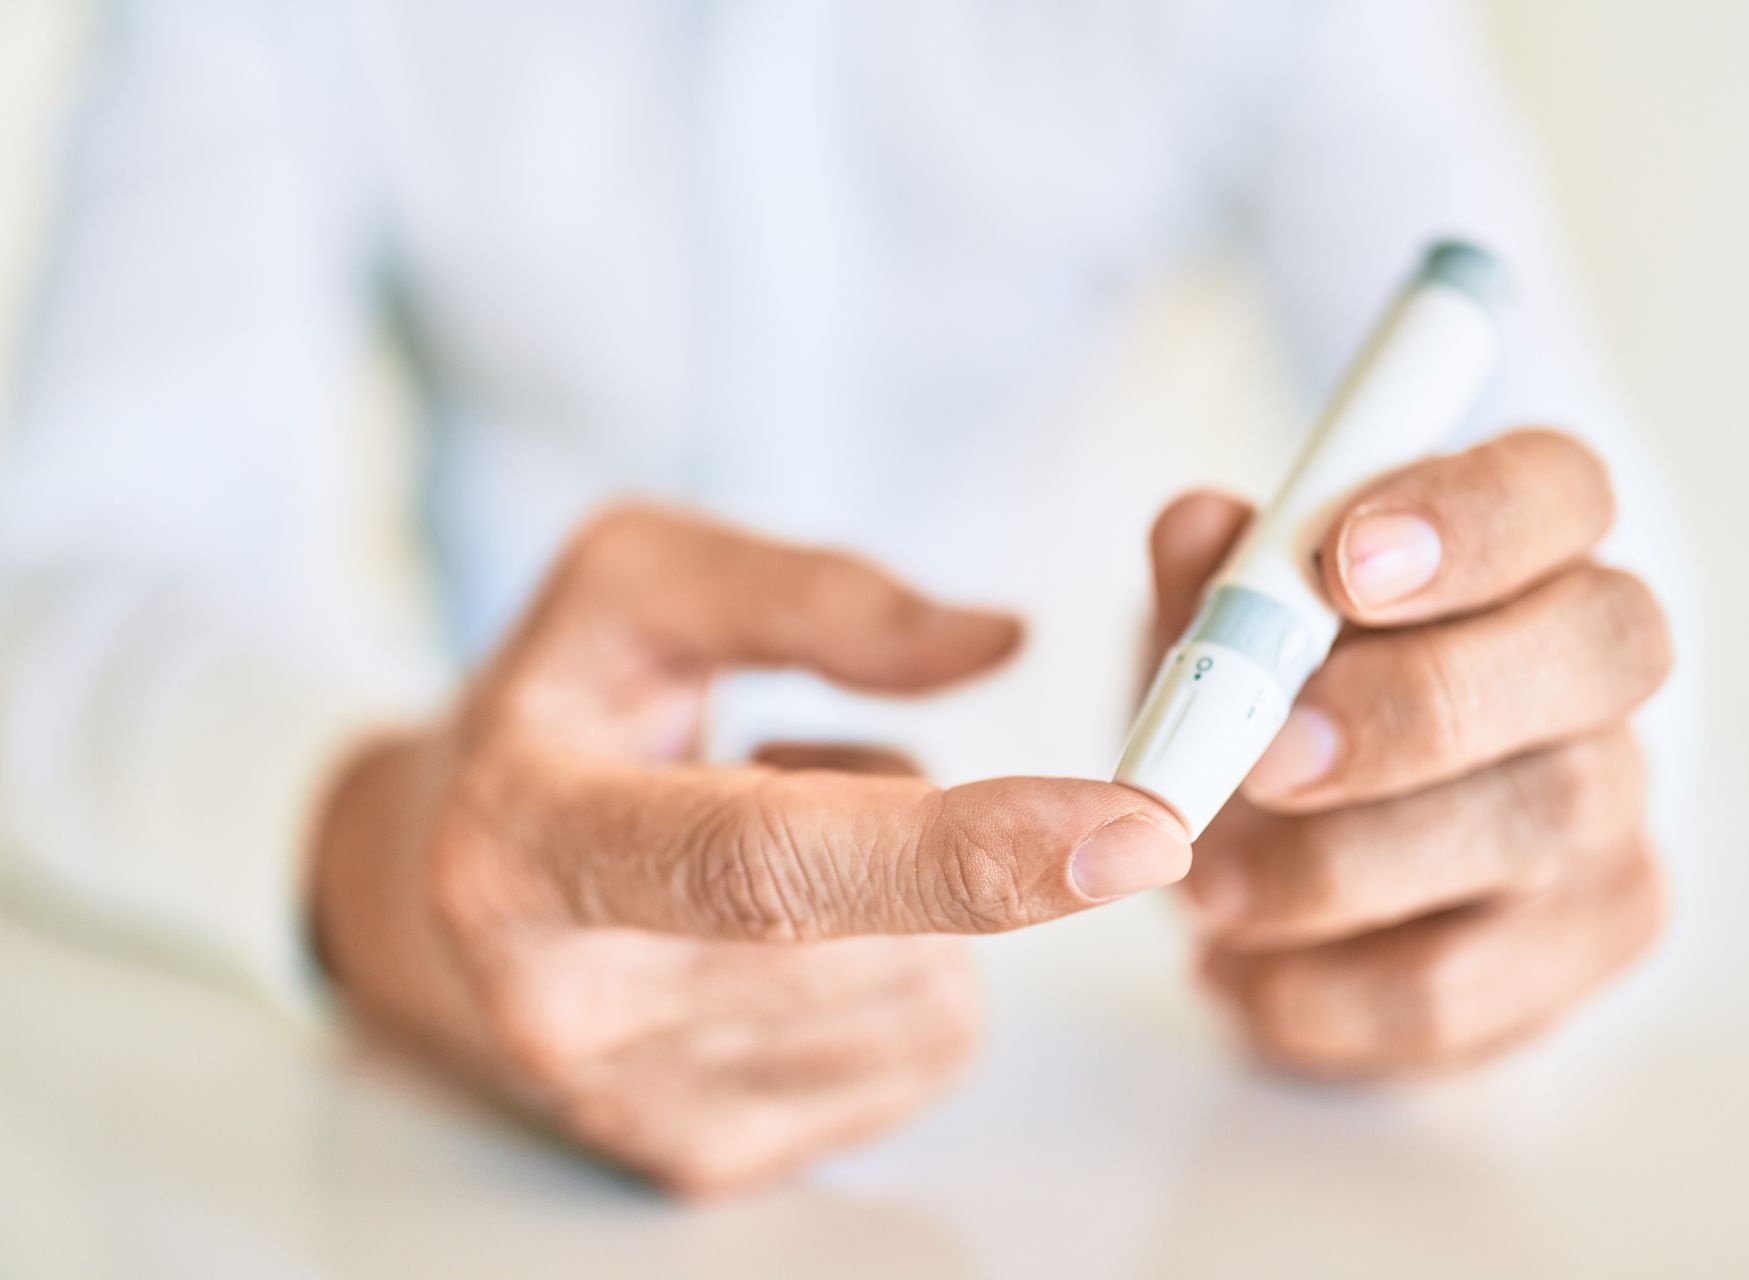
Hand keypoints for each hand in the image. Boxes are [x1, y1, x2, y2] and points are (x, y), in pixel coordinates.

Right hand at [312, 506, 1189, 1195]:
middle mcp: (570, 1005)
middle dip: (920, 834)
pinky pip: (923, 1059)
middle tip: (790, 771)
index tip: (1137, 829)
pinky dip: (903, 973)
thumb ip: (814, 594)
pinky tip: (788, 938)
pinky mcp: (704, 1161)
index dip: (960, 849)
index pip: (765, 863)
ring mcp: (637, 1107)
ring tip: (771, 852)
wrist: (442, 890)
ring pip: (933, 1000)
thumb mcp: (635, 583)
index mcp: (530, 841)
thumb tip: (998, 643)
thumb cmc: (557, 717)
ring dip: (911, 903)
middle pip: (884, 937)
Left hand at [1152, 430, 1670, 1077]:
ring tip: (1212, 889)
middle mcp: (1597, 670)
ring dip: (1344, 864)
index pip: (1560, 489)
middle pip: (1602, 645)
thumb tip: (1197, 530)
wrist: (1288, 874)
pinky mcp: (1588, 942)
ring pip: (1539, 818)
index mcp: (1524, 549)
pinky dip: (1325, 988)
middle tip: (1267, 757)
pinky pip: (1470, 982)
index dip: (1473, 517)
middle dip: (1422, 700)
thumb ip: (1215, 583)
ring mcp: (1613, 811)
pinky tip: (1239, 973)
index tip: (1345, 563)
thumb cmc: (1274, 712)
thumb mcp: (1221, 634)